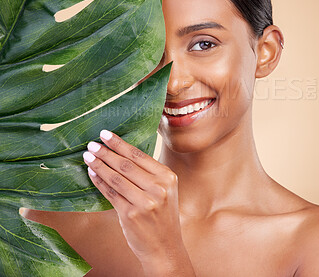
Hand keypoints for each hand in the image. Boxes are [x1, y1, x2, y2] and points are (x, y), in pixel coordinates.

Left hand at [82, 130, 193, 274]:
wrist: (165, 247)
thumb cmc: (162, 216)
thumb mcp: (165, 191)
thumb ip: (149, 173)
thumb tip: (122, 152)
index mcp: (167, 177)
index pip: (139, 155)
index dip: (119, 144)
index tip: (105, 134)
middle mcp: (158, 188)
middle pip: (126, 165)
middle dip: (106, 152)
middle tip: (92, 144)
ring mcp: (144, 202)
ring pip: (116, 178)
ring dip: (99, 165)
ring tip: (88, 156)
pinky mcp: (130, 215)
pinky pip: (110, 194)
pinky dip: (99, 182)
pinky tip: (92, 173)